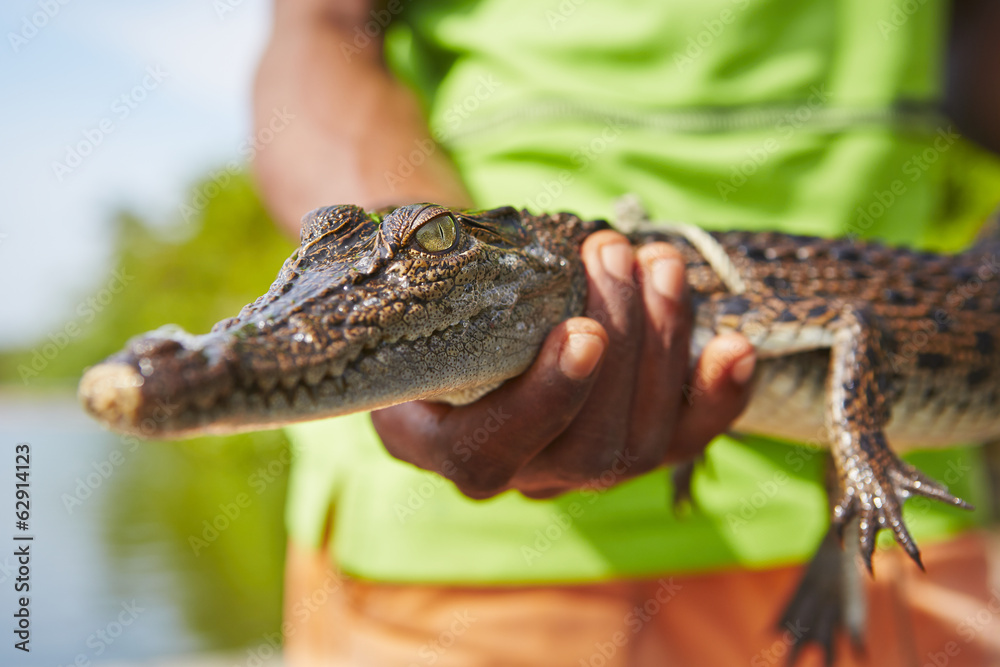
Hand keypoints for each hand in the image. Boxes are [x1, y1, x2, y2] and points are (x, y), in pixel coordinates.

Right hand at [371, 229, 755, 499]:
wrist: (468, 327)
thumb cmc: (436, 307)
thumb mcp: (413, 303)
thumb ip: (431, 289)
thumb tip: (449, 229)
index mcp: (447, 449)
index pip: (494, 455)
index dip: (549, 400)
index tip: (583, 331)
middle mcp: (521, 477)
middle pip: (589, 447)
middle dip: (620, 343)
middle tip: (613, 253)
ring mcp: (583, 471)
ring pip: (642, 444)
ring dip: (662, 344)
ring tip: (658, 262)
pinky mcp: (635, 453)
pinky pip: (685, 442)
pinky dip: (717, 394)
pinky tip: (735, 345)